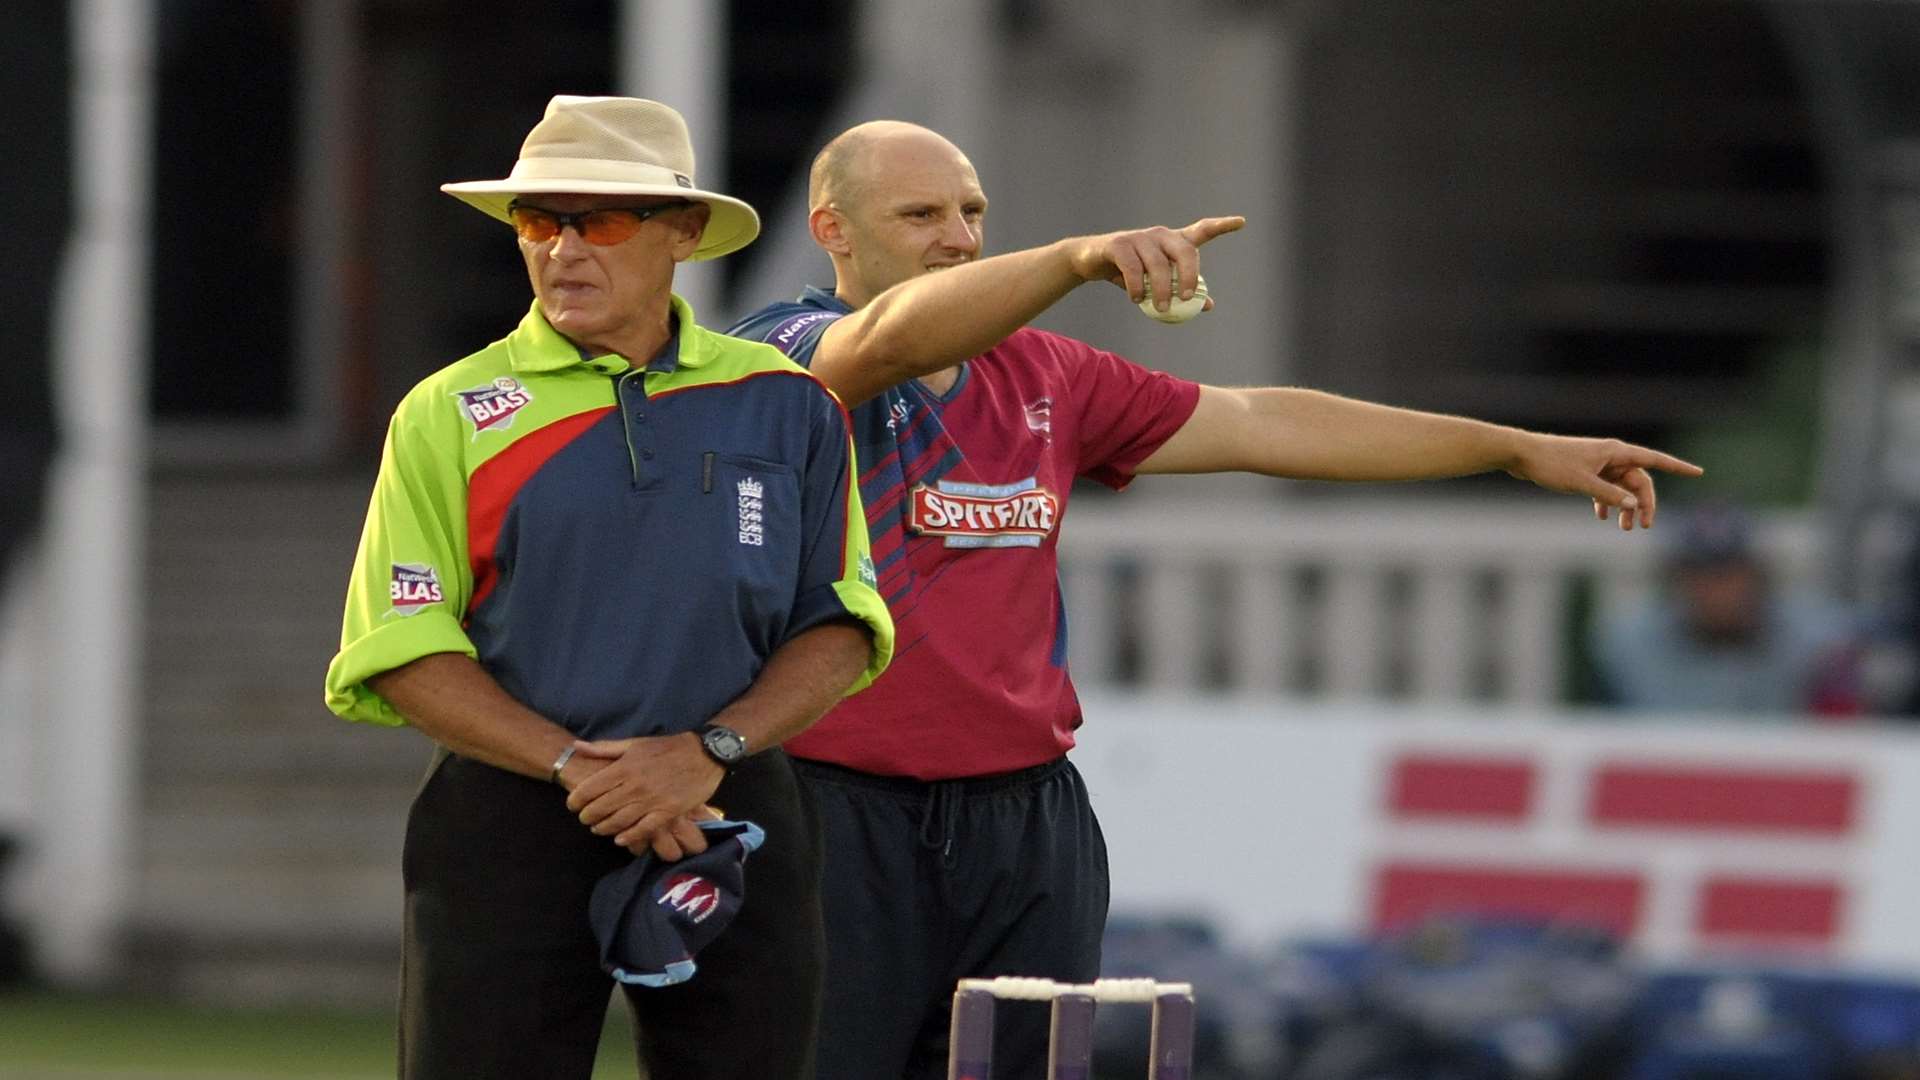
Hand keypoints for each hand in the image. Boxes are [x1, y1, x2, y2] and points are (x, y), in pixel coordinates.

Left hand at [563, 733, 724, 857]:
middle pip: (601, 808)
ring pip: (619, 821)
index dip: (576, 800)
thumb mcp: (634, 743)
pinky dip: (628, 837)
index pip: (590, 789)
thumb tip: (576, 746)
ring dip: (604, 828)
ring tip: (598, 828)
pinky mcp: (667, 811)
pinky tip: (620, 839)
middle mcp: (635, 785)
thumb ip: (604, 748)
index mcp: (625, 767)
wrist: (704, 754)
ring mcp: (652, 800)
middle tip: (584, 818)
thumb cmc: (667, 748)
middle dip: (587, 816)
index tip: (572, 805)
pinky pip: (643, 829)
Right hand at [1065, 216, 1245, 311]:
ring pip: (1158, 264)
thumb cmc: (1128, 272)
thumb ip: (1179, 291)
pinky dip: (1137, 287)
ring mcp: (1139, 238)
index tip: (1241, 222)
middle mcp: (1160, 235)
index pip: (1201, 230)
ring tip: (1160, 309)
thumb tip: (1208, 305)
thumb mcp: (1155, 283)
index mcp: (1172, 241)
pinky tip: (1136, 300)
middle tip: (1187, 299)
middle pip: (1185, 251)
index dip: (1221, 226)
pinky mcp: (1119, 244)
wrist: (1089, 261)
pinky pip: (1133, 268)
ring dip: (1161, 290)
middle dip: (1189, 276)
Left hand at [1506, 434, 1703, 530]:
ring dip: (1626, 507)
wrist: (1522, 455)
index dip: (1678, 467)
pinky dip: (1607, 502)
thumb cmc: (1552, 464)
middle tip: (1643, 527)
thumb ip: (1610, 495)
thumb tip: (1634, 504)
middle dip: (1645, 503)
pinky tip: (1602, 517)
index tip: (1699, 472)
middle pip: (1639, 481)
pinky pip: (1606, 488)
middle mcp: (1611, 456)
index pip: (1654, 460)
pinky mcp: (1586, 472)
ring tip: (1624, 528)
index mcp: (1616, 452)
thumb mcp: (1583, 483)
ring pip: (1622, 487)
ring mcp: (1599, 464)